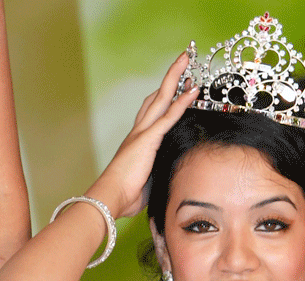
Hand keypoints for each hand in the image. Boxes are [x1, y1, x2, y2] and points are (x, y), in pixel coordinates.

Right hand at [97, 51, 198, 218]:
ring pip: (161, 96)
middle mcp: (139, 131)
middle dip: (171, 76)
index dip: (165, 95)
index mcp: (138, 141)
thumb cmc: (125, 195)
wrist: (110, 197)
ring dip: (175, 77)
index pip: (153, 111)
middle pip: (156, 95)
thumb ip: (158, 172)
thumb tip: (171, 176)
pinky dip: (181, 102)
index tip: (177, 84)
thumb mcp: (147, 181)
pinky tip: (193, 90)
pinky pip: (168, 116)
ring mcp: (143, 132)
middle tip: (184, 58)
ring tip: (188, 59)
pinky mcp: (149, 139)